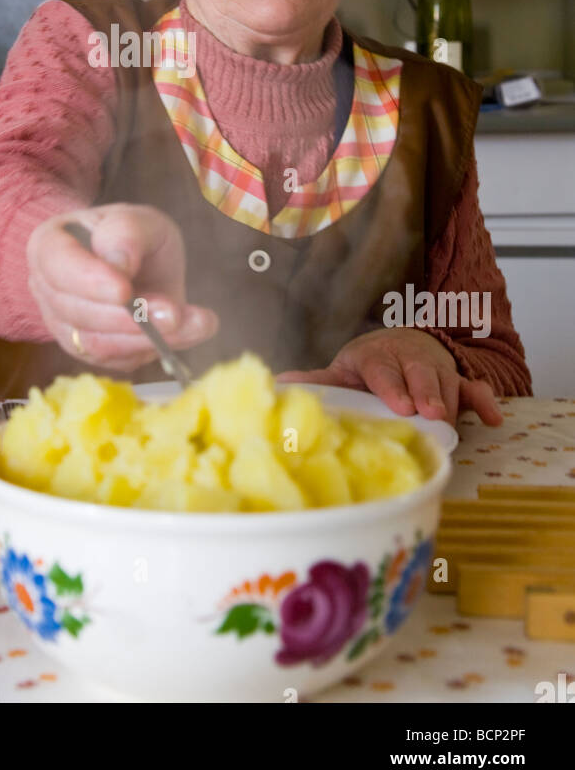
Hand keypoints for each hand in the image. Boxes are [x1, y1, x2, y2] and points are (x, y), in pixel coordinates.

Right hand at [27, 202, 218, 370]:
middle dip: (127, 317)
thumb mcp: (138, 219)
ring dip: (145, 338)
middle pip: (77, 312)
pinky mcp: (91, 352)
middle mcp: (47, 291)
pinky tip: (188, 331)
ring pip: (96, 344)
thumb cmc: (131, 235)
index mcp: (49, 246)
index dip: (89, 281)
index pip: (57, 265)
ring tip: (189, 323)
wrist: (138, 260)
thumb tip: (120, 265)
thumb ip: (126, 232)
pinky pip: (117, 359)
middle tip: (172, 312)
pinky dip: (155, 349)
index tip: (125, 290)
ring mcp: (64, 326)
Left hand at [276, 326, 502, 428]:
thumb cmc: (369, 366)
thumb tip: (276, 385)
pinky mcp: (456, 381)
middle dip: (426, 393)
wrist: (402, 344)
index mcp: (376, 358)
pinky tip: (494, 418)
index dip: (392, 386)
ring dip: (450, 402)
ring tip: (449, 425)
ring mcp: (435, 369)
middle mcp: (408, 360)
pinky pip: (474, 388)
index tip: (400, 405)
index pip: (383, 370)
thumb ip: (317, 381)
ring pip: (448, 383)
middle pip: (420, 374)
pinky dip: (485, 400)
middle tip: (430, 414)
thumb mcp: (343, 371)